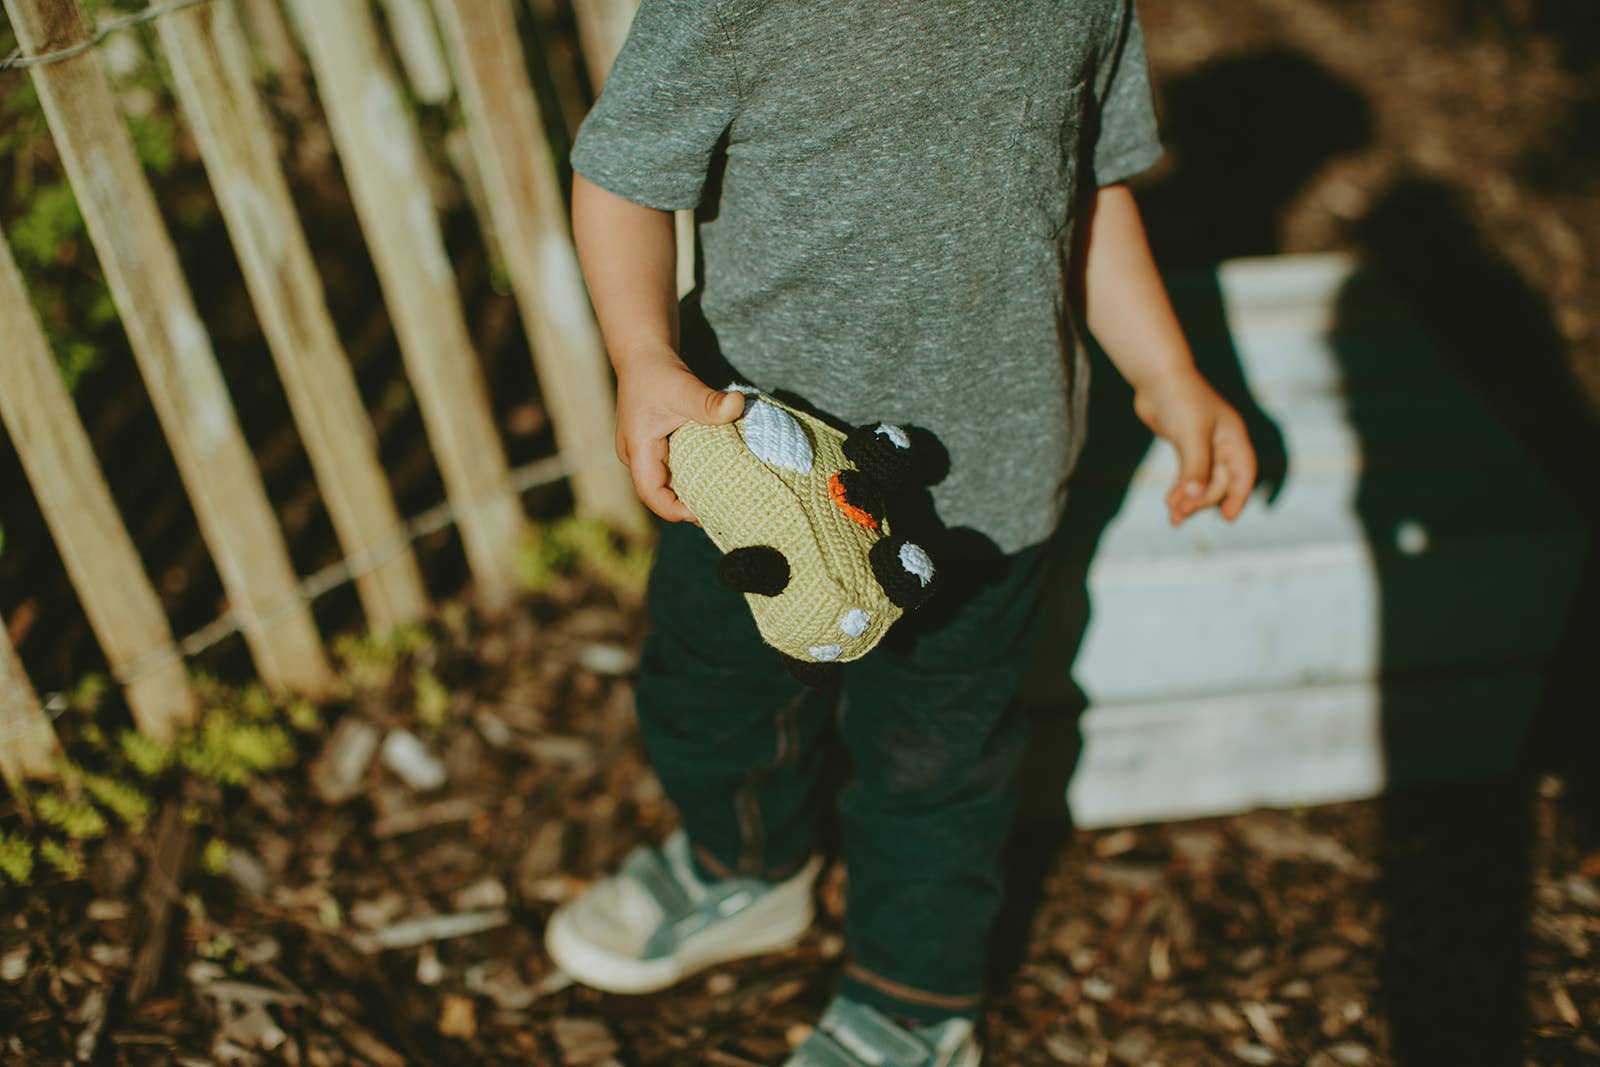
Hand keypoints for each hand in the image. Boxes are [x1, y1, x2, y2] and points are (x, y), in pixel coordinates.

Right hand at [614, 350, 744, 521]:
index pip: (651, 494)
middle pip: (658, 494)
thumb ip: (710, 402)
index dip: (676, 510)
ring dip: (689, 492)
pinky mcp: (652, 447)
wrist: (643, 354)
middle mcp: (634, 457)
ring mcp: (642, 453)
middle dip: (686, 506)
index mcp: (636, 449)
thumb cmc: (658, 371)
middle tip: (721, 510)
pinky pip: (670, 471)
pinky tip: (713, 479)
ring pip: (664, 484)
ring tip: (720, 499)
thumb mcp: (684, 387)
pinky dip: (690, 477)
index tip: (705, 512)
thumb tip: (738, 404)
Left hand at [1132, 368, 1257, 525]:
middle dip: (1202, 500)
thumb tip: (1195, 498)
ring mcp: (1203, 445)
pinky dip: (1181, 489)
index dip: (1239, 496)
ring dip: (1190, 500)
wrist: (1156, 377)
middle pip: (1219, 481)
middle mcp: (1222, 442)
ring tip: (1174, 519)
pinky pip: (1188, 474)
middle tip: (1181, 512)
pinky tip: (1170, 503)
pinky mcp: (1185, 445)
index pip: (1244, 472)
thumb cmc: (1181, 400)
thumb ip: (1195, 467)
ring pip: (1202, 481)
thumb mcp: (1191, 435)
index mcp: (1233, 437)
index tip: (1227, 517)